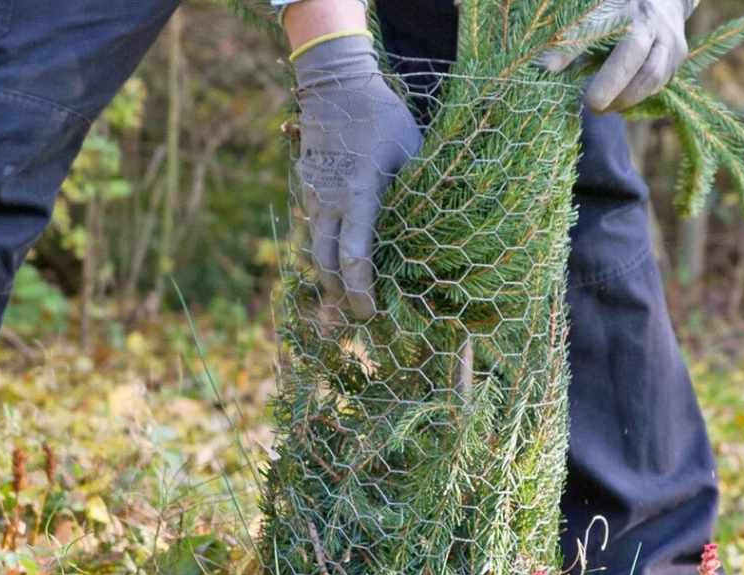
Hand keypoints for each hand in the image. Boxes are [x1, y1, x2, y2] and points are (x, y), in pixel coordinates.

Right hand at [293, 35, 423, 318]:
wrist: (335, 86)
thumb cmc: (382, 116)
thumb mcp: (410, 150)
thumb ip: (417, 191)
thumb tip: (436, 230)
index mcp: (358, 194)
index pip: (354, 256)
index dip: (361, 290)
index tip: (372, 312)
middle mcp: (328, 201)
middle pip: (325, 266)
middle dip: (341, 297)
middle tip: (362, 320)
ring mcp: (313, 197)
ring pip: (313, 253)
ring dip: (328, 281)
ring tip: (346, 306)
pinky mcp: (308, 191)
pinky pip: (313, 233)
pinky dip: (323, 256)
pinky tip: (336, 270)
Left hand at [543, 0, 696, 112]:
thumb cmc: (620, 8)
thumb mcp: (595, 14)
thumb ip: (572, 37)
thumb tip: (546, 67)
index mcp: (623, 3)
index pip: (595, 25)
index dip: (573, 46)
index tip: (549, 67)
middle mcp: (649, 18)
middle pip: (634, 51)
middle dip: (611, 82)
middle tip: (591, 104)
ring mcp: (670, 37)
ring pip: (652, 74)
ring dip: (625, 97)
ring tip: (602, 109)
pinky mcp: (679, 55)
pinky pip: (659, 83)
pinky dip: (638, 96)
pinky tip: (619, 102)